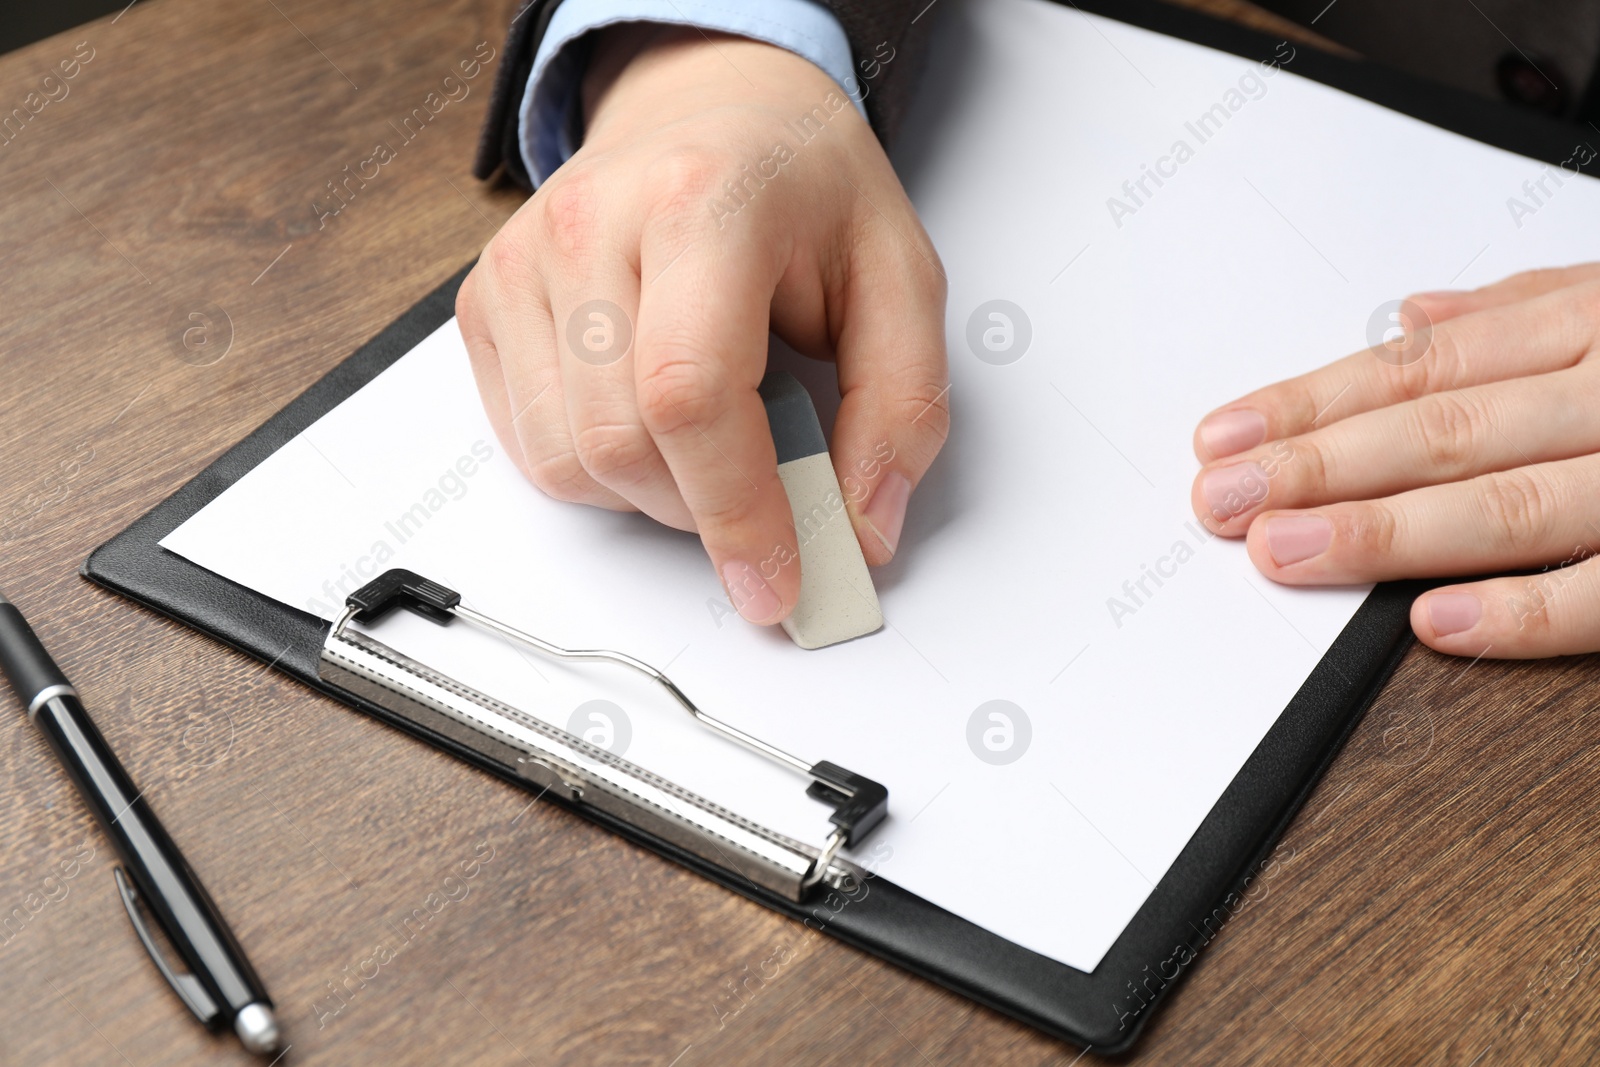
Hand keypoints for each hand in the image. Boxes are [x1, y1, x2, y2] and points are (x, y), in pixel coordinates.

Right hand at [457, 26, 948, 625]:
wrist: (710, 111)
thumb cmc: (801, 188)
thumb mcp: (899, 277)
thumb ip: (901, 408)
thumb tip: (862, 530)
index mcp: (703, 202)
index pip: (691, 393)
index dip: (735, 509)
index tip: (777, 583)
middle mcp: (592, 224)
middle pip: (621, 444)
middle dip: (706, 510)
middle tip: (768, 491)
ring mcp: (524, 263)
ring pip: (568, 463)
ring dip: (652, 494)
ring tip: (711, 432)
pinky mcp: (487, 300)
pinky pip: (530, 449)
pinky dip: (600, 470)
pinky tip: (650, 415)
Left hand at [1191, 264, 1599, 658]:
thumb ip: (1522, 312)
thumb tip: (1415, 319)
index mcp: (1584, 330)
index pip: (1419, 370)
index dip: (1311, 408)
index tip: (1225, 442)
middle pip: (1444, 432)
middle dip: (1319, 467)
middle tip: (1228, 500)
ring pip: (1508, 503)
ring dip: (1385, 532)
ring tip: (1287, 551)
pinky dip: (1522, 611)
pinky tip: (1430, 620)